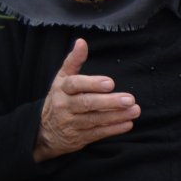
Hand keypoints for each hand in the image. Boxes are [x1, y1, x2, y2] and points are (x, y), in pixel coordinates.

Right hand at [34, 38, 139, 162]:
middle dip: (109, 102)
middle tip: (130, 99)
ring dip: (117, 116)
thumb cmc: (61, 98)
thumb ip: (73, 61)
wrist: (45, 131)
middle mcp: (64, 106)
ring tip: (135, 110)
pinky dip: (113, 129)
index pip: (75, 85)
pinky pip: (97, 133)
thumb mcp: (63, 79)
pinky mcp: (78, 138)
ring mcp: (70, 123)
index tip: (111, 83)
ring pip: (95, 120)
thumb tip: (81, 42)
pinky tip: (127, 124)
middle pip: (87, 103)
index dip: (92, 83)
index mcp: (61, 89)